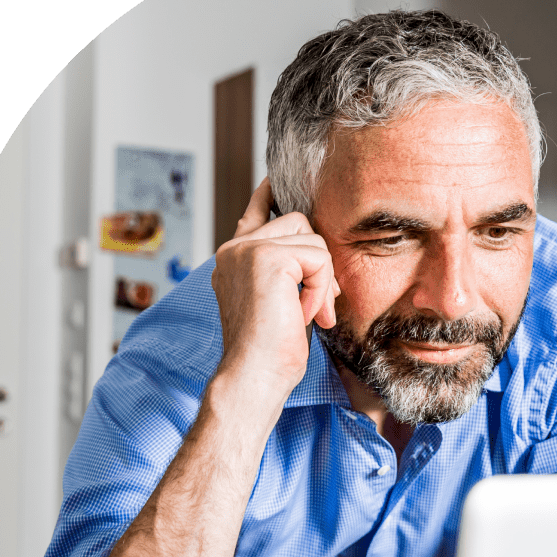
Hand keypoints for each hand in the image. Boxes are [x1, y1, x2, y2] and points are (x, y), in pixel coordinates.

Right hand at [210, 177, 340, 393]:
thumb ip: (290, 273)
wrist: (254, 376)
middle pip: (299, 222)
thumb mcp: (282, 302)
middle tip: (318, 305)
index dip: (268, 195)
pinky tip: (305, 315)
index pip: (254, 214)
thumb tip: (319, 254)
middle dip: (319, 263)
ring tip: (307, 315)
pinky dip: (322, 290)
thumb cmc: (270, 352)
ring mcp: (247, 250)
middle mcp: (234, 249)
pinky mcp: (266, 257)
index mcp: (234, 259)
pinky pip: (319, 259)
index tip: (275, 181)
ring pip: (313, 240)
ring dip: (322, 282)